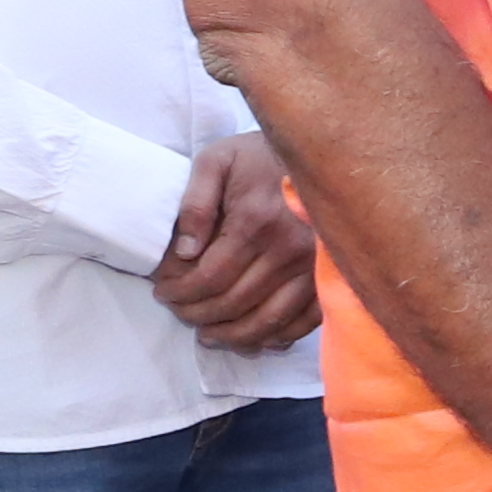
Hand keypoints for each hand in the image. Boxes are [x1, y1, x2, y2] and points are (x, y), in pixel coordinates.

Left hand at [151, 132, 320, 350]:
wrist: (320, 153)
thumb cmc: (259, 156)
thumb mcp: (216, 161)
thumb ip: (194, 203)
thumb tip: (183, 252)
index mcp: (255, 221)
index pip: (210, 277)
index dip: (180, 293)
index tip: (162, 294)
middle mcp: (288, 250)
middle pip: (235, 304)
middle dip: (199, 315)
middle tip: (179, 313)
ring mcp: (313, 268)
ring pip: (268, 321)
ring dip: (234, 335)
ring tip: (209, 334)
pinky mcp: (329, 278)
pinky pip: (303, 321)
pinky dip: (276, 336)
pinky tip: (254, 338)